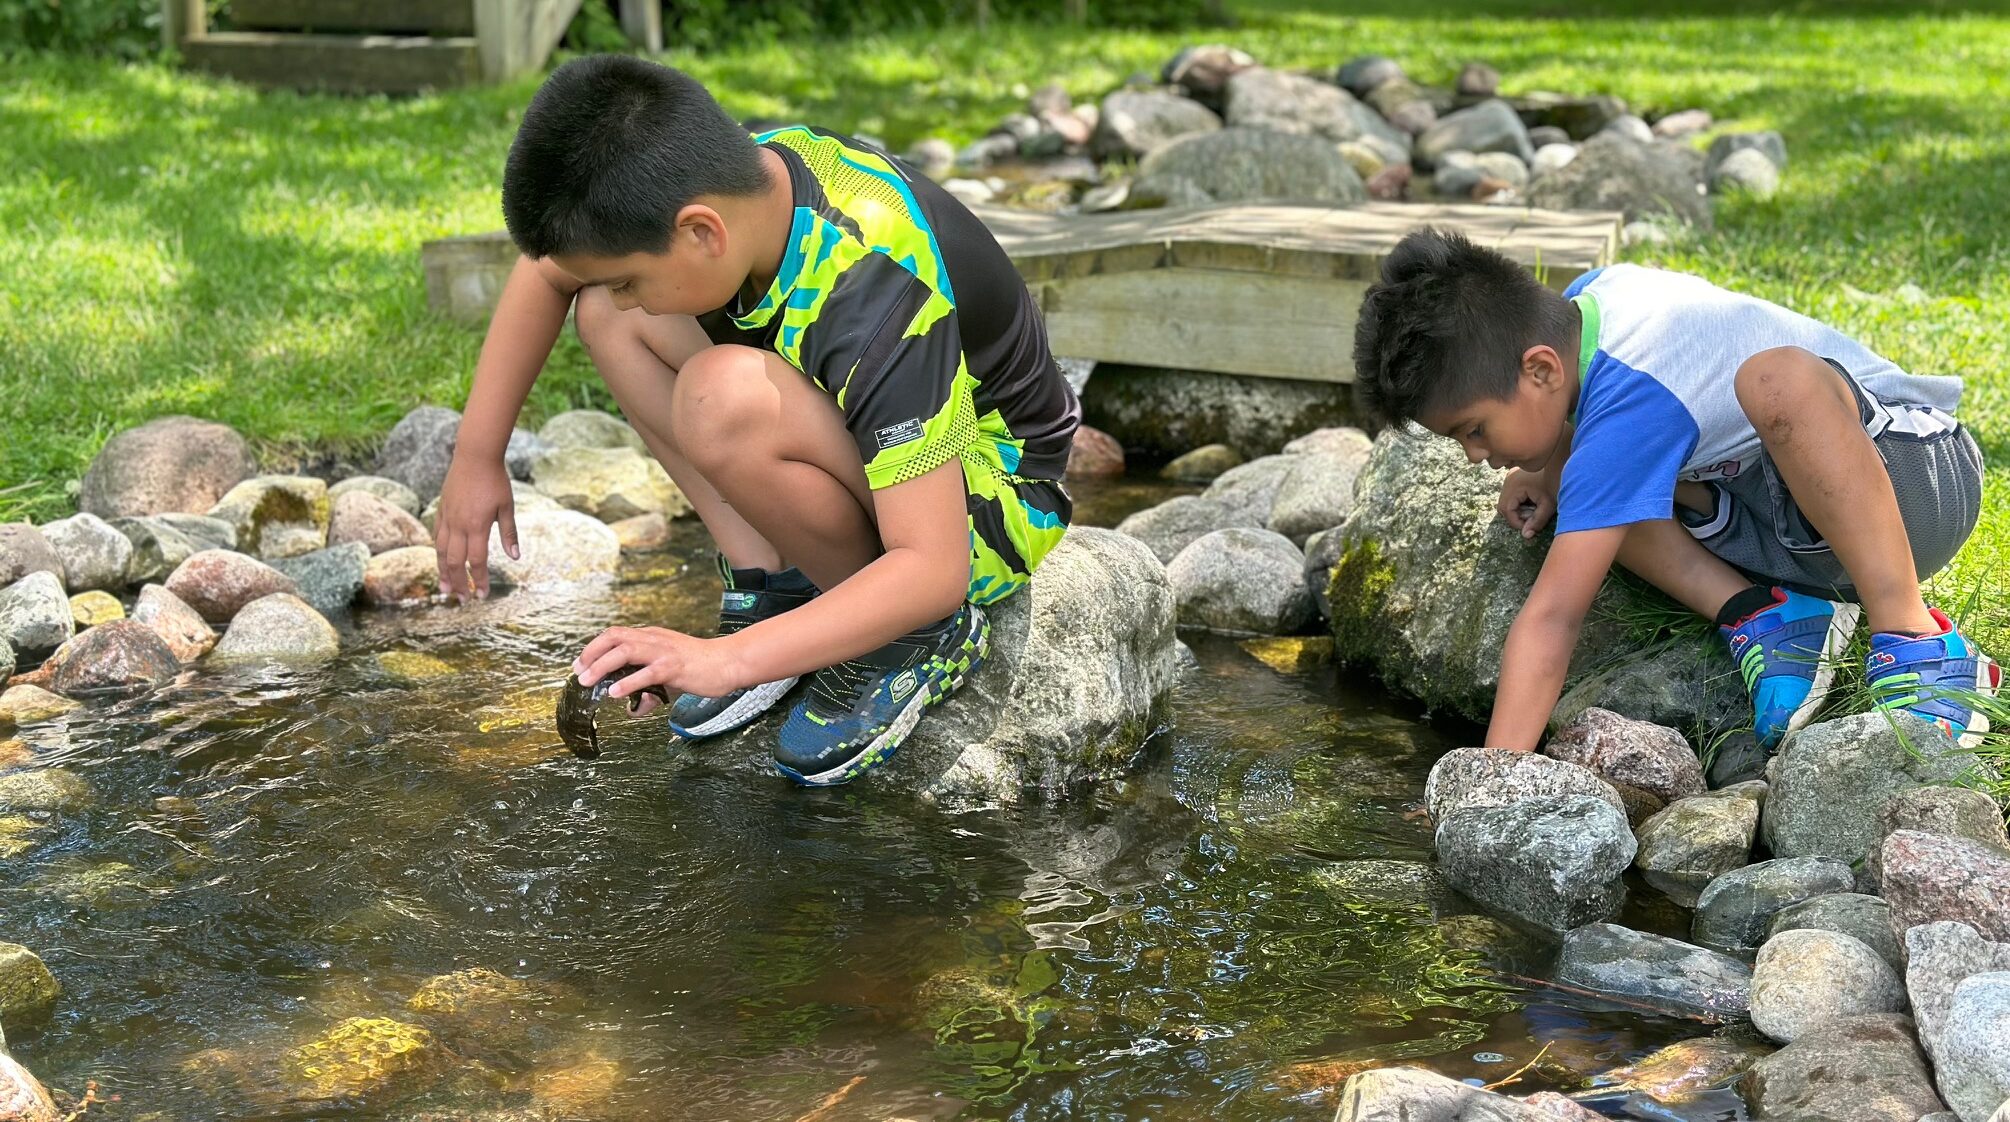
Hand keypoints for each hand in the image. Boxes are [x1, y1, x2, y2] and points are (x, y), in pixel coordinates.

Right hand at [434, 455, 518, 600]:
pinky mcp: (441, 510)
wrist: (475, 456)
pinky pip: (437, 536)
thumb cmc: (495, 480)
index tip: (482, 595)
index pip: (478, 561)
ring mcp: (447, 517)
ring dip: (443, 572)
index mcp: (477, 526)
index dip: (480, 580)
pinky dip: (439, 552)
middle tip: (463, 600)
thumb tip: (514, 557)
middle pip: (456, 561)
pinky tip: (441, 561)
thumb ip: (509, 533)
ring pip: (441, 551)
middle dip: (459, 583)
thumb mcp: (507, 506)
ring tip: (445, 589)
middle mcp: (459, 525)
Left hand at [574, 627, 741, 714]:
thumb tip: (633, 710)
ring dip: (602, 665)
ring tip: (588, 681)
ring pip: (625, 650)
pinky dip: (628, 682)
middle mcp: (654, 639)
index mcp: (651, 637)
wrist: (728, 662)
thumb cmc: (700, 667)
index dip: (594, 647)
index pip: (615, 634)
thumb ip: (649, 692)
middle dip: (592, 653)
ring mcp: (664, 651)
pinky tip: (616, 693)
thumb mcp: (668, 677)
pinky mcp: (674, 666)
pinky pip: (647, 672)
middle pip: (614, 637)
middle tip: (579, 672)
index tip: (581, 664)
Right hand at [1497, 468, 1557, 538]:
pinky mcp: (1514, 476)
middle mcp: (1508, 480)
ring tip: (1533, 509)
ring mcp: (1510, 477)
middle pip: (1504, 506)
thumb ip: (1537, 521)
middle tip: (1531, 519)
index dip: (1516, 522)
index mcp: (1514, 486)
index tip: (1530, 526)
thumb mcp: (1548, 505)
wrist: (1563, 465)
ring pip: (1506, 501)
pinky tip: (1532, 501)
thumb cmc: (1557, 484)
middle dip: (1516, 516)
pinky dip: (1519, 502)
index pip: (1507, 510)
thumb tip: (1525, 536)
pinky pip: (1511, 494)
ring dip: (1517, 509)